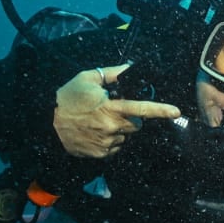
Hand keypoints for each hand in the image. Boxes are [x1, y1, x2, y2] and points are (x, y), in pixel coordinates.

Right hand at [53, 64, 180, 158]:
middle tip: (115, 110)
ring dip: (120, 129)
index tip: (176, 111)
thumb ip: (113, 73)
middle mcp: (112, 128)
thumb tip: (131, 67)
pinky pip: (116, 147)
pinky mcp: (101, 154)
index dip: (160, 110)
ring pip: (126, 137)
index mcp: (111, 108)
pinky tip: (96, 132)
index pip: (141, 108)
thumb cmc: (67, 98)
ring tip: (100, 122)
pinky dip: (111, 140)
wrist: (47, 124)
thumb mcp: (88, 79)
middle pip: (137, 125)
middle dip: (132, 118)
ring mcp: (107, 143)